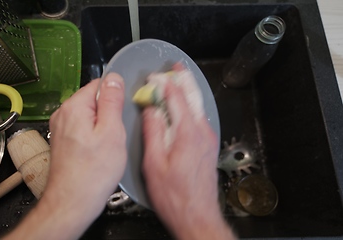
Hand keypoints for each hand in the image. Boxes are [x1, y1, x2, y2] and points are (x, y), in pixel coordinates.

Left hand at [4, 73, 126, 239]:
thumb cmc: (92, 173)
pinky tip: (99, 153)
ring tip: (107, 147)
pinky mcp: (63, 141)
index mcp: (74, 106)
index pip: (99, 84)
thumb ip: (112, 101)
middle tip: (115, 135)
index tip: (121, 114)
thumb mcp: (112, 132)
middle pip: (94, 100)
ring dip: (103, 127)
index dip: (115, 97)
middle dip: (109, 114)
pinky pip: (84, 129)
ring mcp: (61, 128)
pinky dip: (94, 137)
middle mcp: (63, 114)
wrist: (72, 202)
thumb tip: (114, 78)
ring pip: (90, 116)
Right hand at [142, 69, 234, 238]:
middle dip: (183, 79)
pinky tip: (185, 105)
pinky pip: (200, 117)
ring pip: (198, 106)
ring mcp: (208, 139)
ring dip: (188, 90)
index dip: (164, 83)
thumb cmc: (175, 195)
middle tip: (176, 66)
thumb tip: (150, 110)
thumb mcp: (154, 163)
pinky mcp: (208, 146)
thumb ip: (152, 132)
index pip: (176, 97)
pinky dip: (191, 105)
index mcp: (187, 133)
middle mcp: (202, 132)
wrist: (197, 215)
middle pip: (193, 96)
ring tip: (180, 79)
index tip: (153, 77)